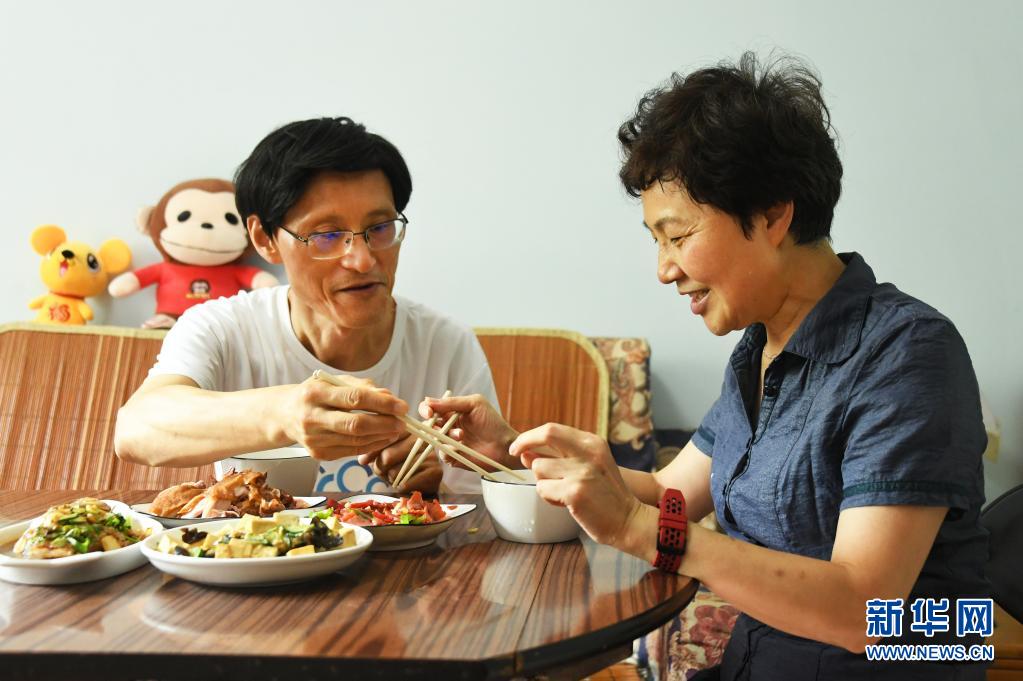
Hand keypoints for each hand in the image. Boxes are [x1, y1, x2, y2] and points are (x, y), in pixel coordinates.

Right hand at [281, 374, 406, 460]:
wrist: (286, 414)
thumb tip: (390, 397)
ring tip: (397, 429)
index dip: (382, 404)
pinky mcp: (318, 454)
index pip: (354, 399)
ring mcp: (313, 439)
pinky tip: (383, 438)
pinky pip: (352, 451)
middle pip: (356, 424)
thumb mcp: (335, 381)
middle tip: (403, 422)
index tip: (402, 406)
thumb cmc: (317, 394)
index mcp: (315, 393)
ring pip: (356, 441)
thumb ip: (363, 387)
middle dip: (385, 424)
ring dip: (382, 436)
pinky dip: (371, 445)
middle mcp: (311, 417)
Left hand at [358, 433, 442, 493]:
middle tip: (381, 472)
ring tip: (393, 478)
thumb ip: (375, 451)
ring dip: (389, 478)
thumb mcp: (388, 453)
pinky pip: (407, 482)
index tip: (364, 461)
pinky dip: (399, 487)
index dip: (372, 450)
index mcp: (410, 430)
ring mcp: (430, 455)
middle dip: (379, 467)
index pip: (386, 437)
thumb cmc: (403, 464)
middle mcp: (422, 439)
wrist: (426, 482)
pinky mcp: (435, 471)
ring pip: (396, 471)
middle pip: (388, 455)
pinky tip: (401, 485)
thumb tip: (362, 460)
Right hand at [419, 394, 520, 470]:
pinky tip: (461, 447)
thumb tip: (427, 400)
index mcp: (451, 412)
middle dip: (432, 425)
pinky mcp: (453, 457)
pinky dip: (448, 449)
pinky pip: (442, 453)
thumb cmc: (492, 423)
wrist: (504, 445)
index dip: (425, 409)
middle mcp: (447, 427)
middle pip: (427, 425)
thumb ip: (451, 402)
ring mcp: (449, 442)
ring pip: (434, 439)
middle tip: (440, 425)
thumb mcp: (474, 404)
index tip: (429, 412)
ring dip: (445, 435)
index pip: (430, 408)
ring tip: (461, 435)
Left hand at [510, 423, 642, 549]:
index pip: (552, 429)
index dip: (530, 436)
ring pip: (539, 468)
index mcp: (592, 442)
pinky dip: (549, 498)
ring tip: (561, 492)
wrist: (628, 520)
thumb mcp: (589, 466)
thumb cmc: (605, 495)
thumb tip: (525, 452)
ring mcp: (582, 471)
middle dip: (524, 442)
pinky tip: (565, 503)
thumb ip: (559, 456)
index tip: (519, 445)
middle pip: (546, 434)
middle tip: (515, 454)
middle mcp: (588, 452)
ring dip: (543, 482)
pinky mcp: (575, 492)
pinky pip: (543, 489)